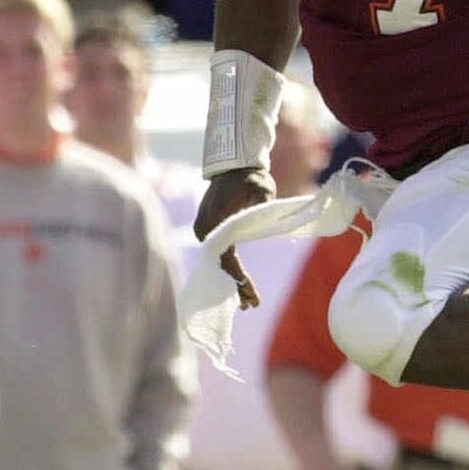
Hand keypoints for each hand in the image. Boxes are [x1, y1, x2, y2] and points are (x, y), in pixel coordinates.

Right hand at [193, 167, 275, 308]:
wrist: (236, 163)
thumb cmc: (251, 176)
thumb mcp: (260, 189)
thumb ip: (261, 205)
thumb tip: (263, 217)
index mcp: (213, 224)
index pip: (226, 260)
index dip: (237, 280)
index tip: (250, 295)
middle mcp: (205, 231)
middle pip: (220, 266)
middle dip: (235, 288)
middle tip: (251, 306)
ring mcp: (206, 230)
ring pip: (219, 263)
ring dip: (232, 281)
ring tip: (247, 303)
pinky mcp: (211, 229)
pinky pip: (220, 255)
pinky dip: (229, 269)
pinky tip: (239, 284)